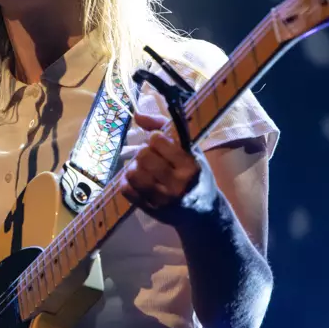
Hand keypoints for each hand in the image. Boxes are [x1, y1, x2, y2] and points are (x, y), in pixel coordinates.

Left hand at [119, 112, 202, 226]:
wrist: (202, 213)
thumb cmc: (196, 174)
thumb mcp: (190, 149)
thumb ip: (164, 127)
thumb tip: (137, 115)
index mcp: (190, 166)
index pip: (157, 140)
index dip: (155, 138)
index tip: (161, 144)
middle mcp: (178, 185)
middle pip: (143, 156)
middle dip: (144, 152)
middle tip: (152, 157)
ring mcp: (163, 200)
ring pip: (132, 173)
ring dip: (134, 167)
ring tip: (144, 169)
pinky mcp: (150, 210)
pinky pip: (126, 189)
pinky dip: (128, 182)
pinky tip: (139, 181)